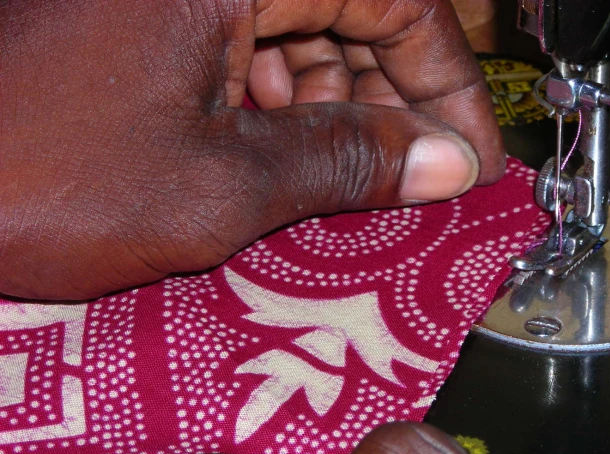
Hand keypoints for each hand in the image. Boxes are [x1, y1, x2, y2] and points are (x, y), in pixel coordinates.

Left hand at [0, 0, 504, 300]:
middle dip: (395, 98)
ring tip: (344, 182)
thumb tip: (441, 162)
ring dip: (339, 106)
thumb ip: (343, 162)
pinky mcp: (149, 15)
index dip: (448, 81)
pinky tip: (279, 158)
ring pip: (304, 28)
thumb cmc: (36, 178)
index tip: (471, 152)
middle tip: (416, 177)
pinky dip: (281, 103)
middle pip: (354, 8)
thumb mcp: (219, 186)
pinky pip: (249, 45)